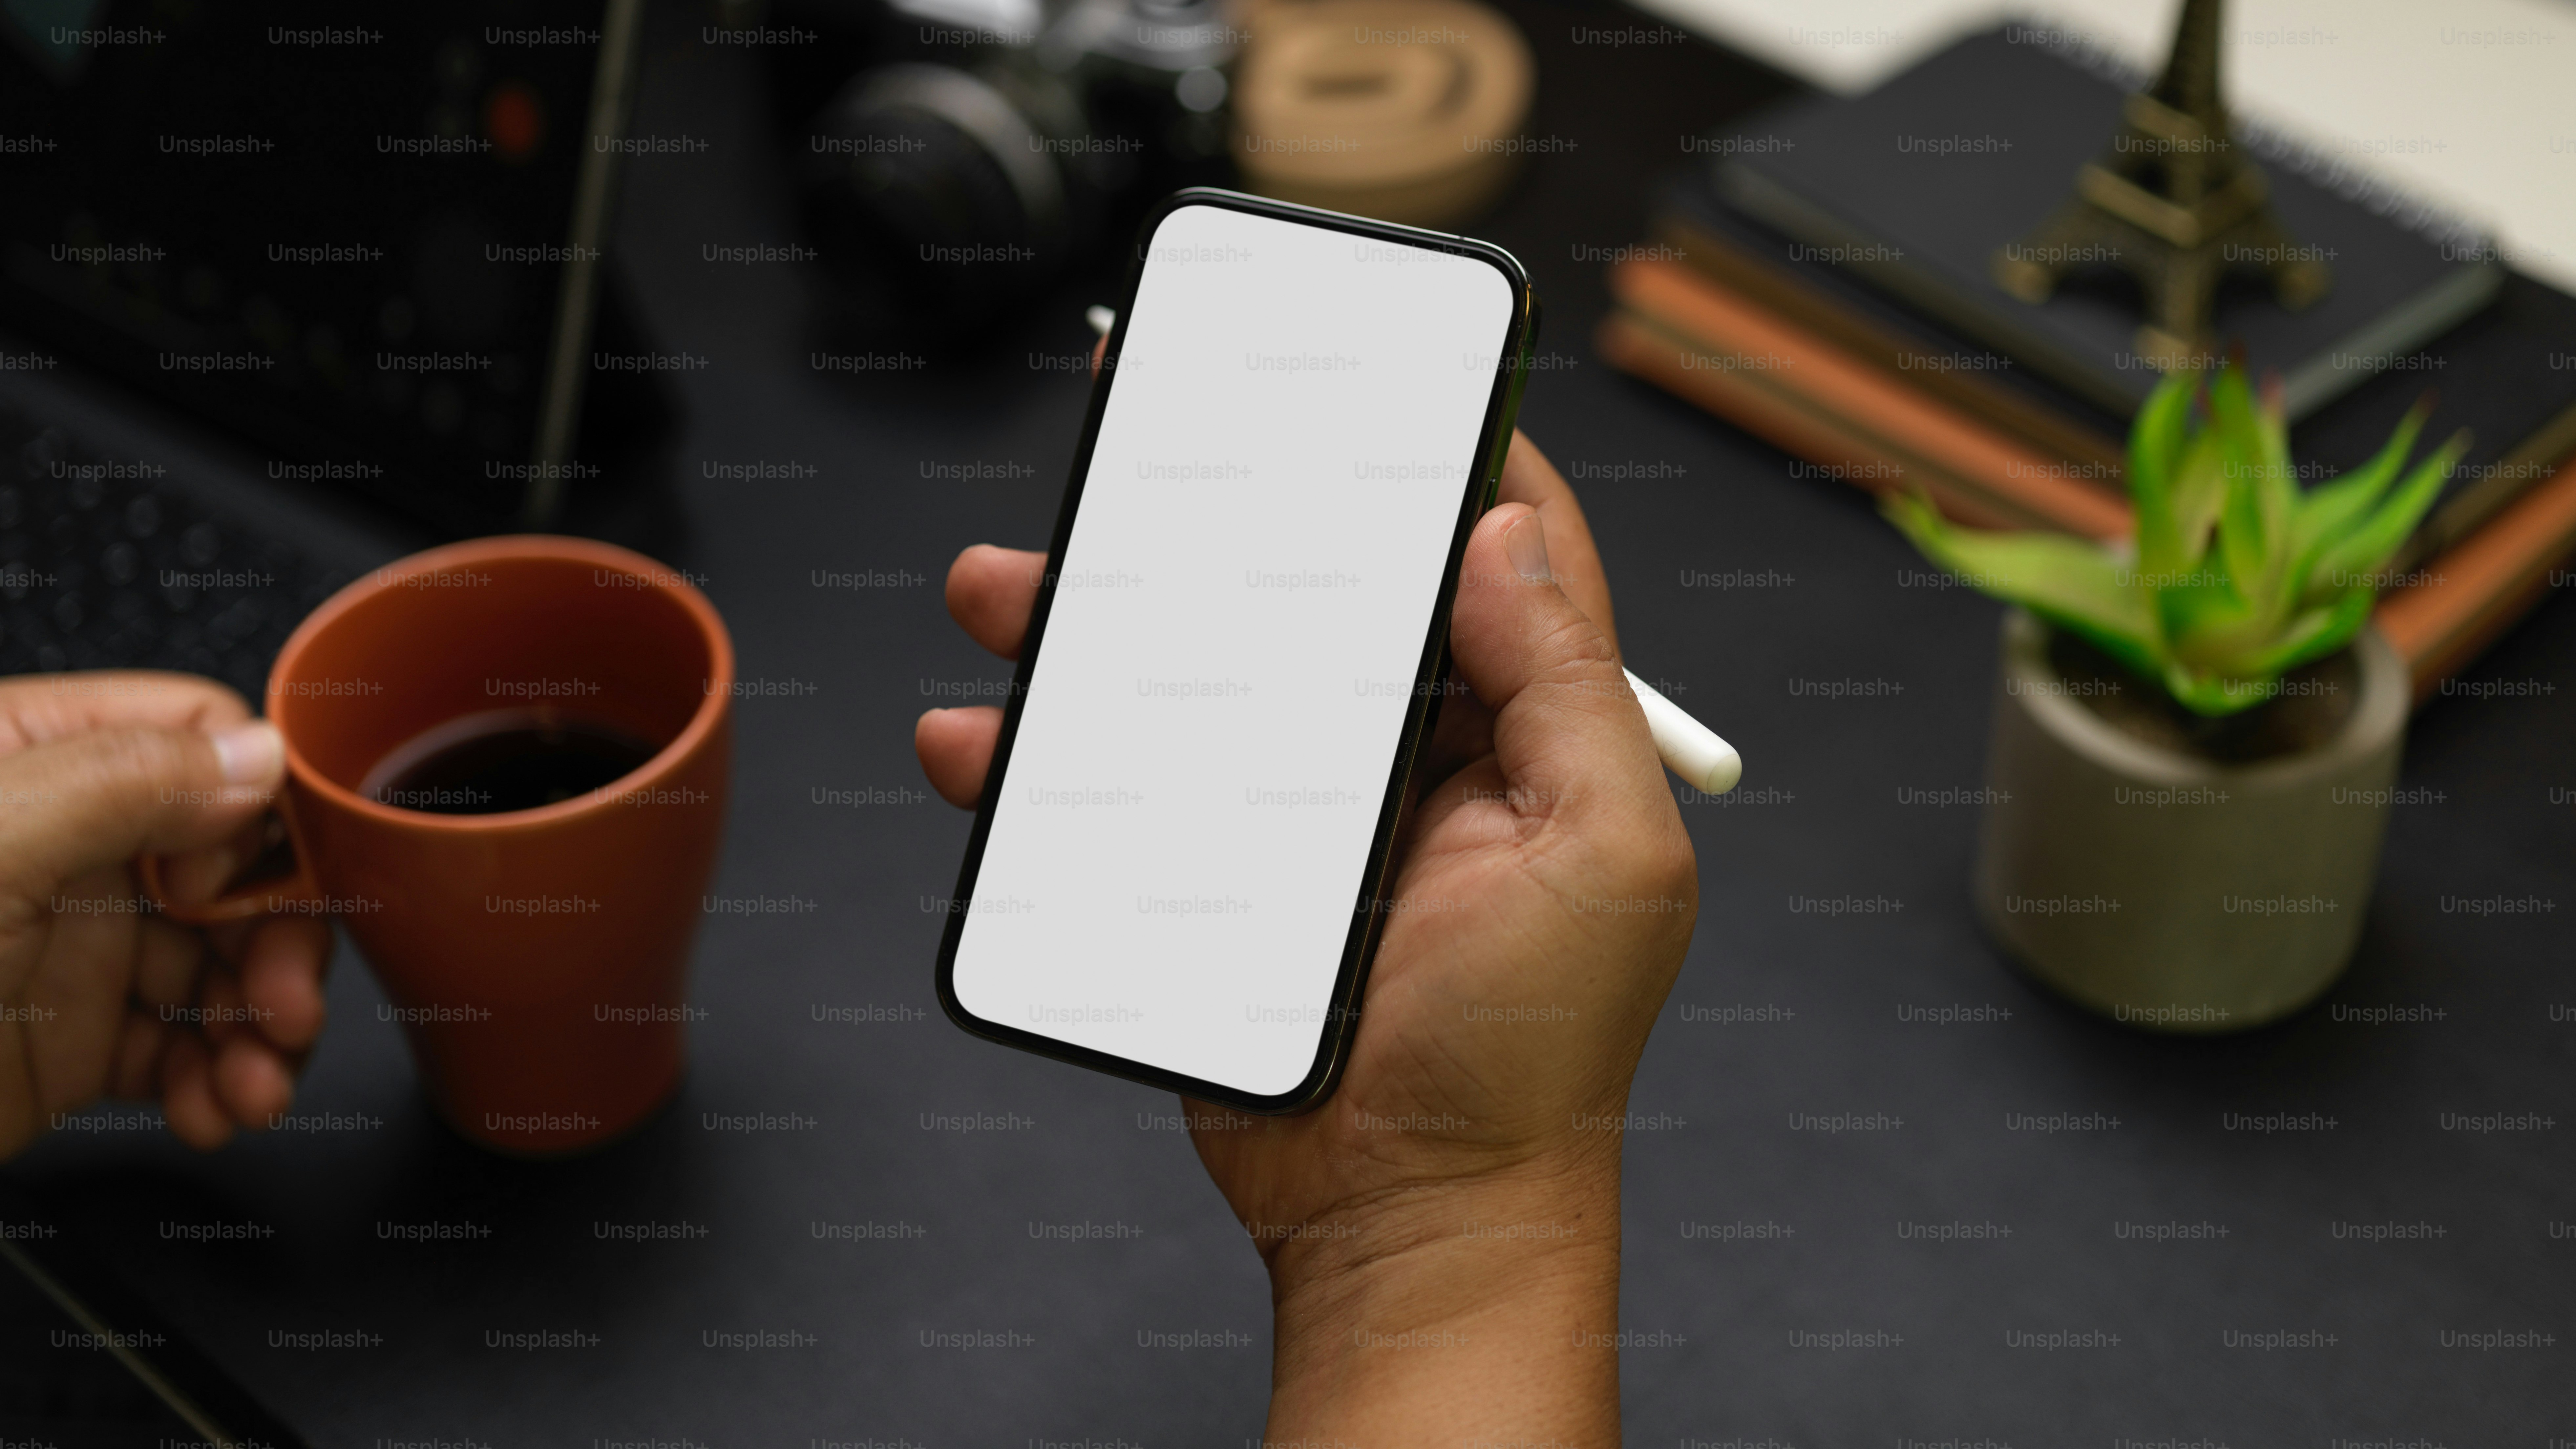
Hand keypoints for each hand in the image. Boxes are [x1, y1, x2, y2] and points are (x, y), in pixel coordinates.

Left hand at [0, 672, 331, 1158]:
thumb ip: (118, 781)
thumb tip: (253, 751)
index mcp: (25, 765)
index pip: (194, 740)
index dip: (249, 812)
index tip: (235, 889)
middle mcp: (55, 847)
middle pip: (230, 863)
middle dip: (278, 940)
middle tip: (285, 1008)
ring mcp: (62, 948)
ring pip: (221, 963)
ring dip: (262, 1026)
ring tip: (255, 1082)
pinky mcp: (64, 1044)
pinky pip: (181, 1047)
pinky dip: (218, 1080)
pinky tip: (214, 1105)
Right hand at [917, 433, 1697, 1444]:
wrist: (1413, 1216)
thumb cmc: (1527, 1060)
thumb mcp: (1600, 858)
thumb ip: (1567, 691)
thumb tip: (1509, 537)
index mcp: (1515, 733)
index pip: (1489, 553)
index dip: (1438, 456)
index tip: (1369, 380)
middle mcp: (1409, 755)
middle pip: (1306, 596)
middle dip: (1214, 519)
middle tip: (1136, 445)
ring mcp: (1302, 816)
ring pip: (1189, 677)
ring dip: (1091, 625)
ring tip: (1003, 590)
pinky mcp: (1213, 881)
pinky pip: (1116, 795)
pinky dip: (1039, 764)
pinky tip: (980, 744)